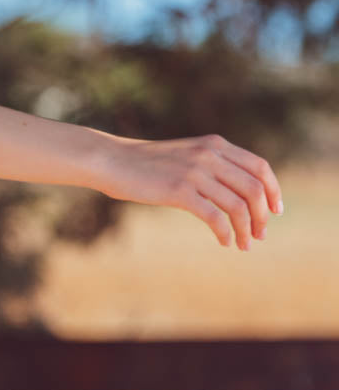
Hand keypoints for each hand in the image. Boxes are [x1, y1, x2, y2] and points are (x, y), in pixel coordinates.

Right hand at [96, 133, 282, 249]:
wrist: (113, 161)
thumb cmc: (148, 163)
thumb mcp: (187, 154)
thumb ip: (213, 164)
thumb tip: (239, 192)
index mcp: (215, 144)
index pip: (260, 167)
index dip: (273, 190)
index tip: (275, 211)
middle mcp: (209, 155)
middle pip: (254, 189)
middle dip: (262, 216)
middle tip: (260, 234)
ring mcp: (195, 172)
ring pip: (238, 206)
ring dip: (246, 230)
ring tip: (244, 245)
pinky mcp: (179, 191)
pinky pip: (214, 217)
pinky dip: (225, 233)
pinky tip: (224, 241)